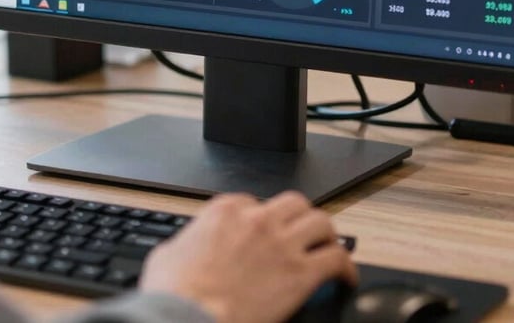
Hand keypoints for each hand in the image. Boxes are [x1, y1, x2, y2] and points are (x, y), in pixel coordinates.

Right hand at [138, 190, 357, 322]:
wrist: (189, 318)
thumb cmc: (174, 294)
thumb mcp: (167, 255)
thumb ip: (184, 243)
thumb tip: (181, 251)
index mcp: (225, 211)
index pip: (251, 202)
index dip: (259, 218)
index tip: (262, 233)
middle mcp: (257, 219)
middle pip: (293, 203)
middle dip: (300, 216)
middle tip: (303, 230)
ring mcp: (282, 244)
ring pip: (320, 222)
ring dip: (326, 235)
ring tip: (330, 246)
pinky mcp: (301, 274)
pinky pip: (336, 259)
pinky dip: (346, 267)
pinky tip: (346, 278)